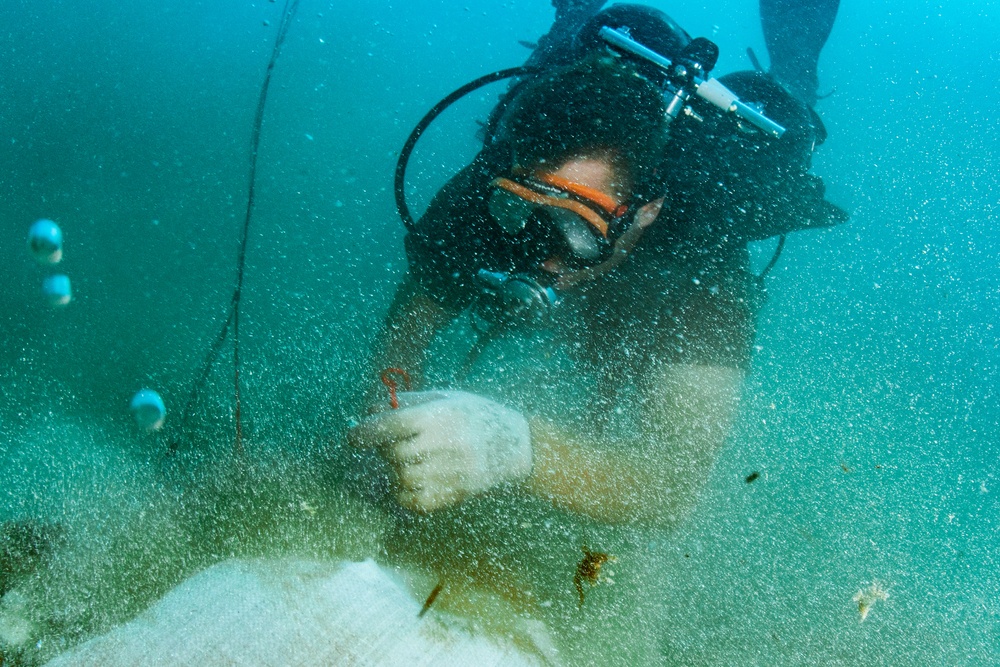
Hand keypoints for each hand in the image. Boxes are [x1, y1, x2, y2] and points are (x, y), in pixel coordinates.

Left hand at [348, 391, 531, 511]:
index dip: (366, 432)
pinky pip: (414, 501)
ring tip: (408, 460)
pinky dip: (405, 493)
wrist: (516, 446)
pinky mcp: (455, 494)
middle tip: (395, 443)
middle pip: (393, 453)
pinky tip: (412, 481)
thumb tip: (371, 411)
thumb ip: (408, 402)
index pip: (391, 425)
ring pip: (401, 478)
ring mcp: (450, 472)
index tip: (354, 438)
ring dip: (395, 470)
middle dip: (386, 448)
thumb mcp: (445, 398)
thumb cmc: (475, 415)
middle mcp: (444, 444)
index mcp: (440, 416)